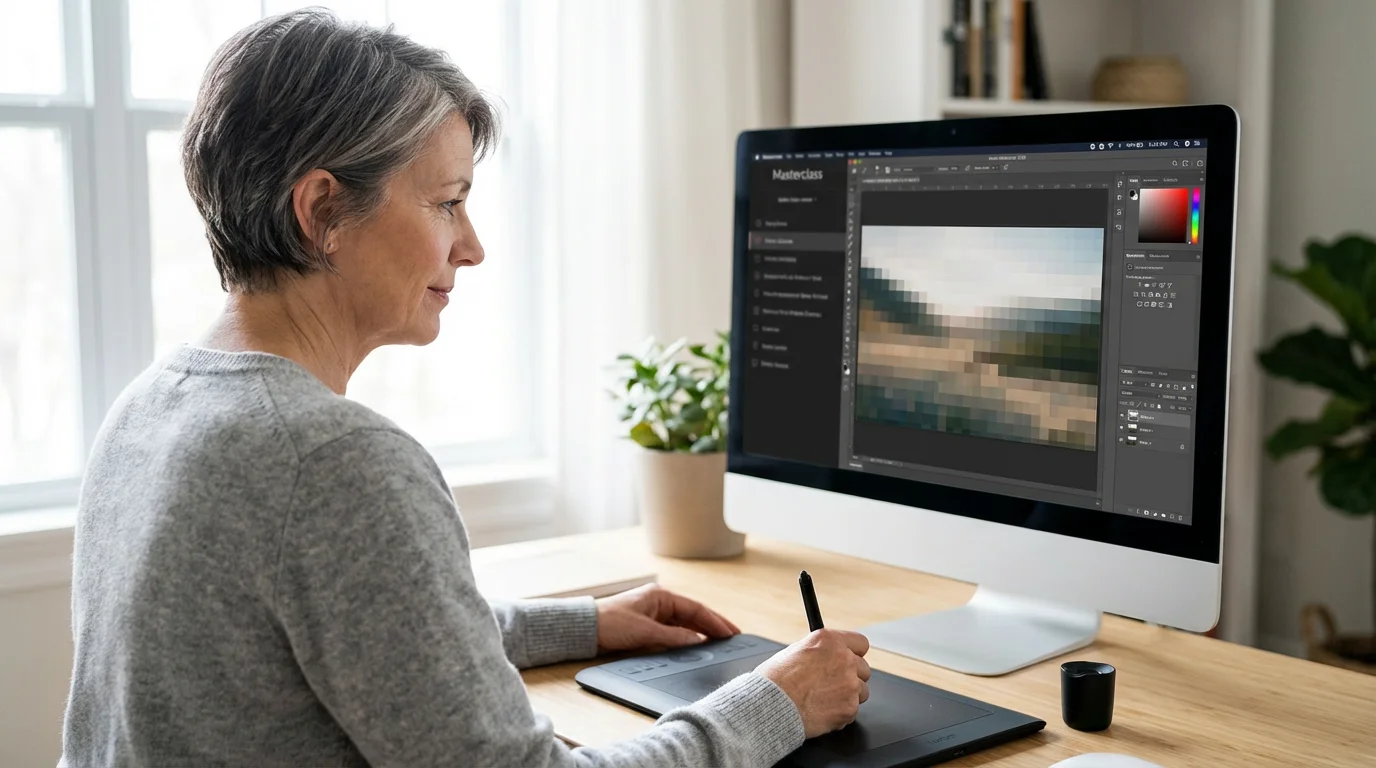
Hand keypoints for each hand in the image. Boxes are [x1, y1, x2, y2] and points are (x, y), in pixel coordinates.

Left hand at [594, 584, 740, 652]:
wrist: (584, 629)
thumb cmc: (610, 623)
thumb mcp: (645, 631)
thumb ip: (674, 636)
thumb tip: (698, 641)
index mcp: (661, 596)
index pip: (695, 609)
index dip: (715, 621)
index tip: (731, 632)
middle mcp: (659, 602)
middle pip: (693, 615)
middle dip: (712, 625)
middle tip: (733, 636)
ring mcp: (653, 614)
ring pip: (684, 624)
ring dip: (701, 632)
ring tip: (720, 642)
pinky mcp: (647, 626)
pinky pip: (673, 631)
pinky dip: (686, 638)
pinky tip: (695, 645)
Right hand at [756, 629, 870, 737]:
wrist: (771, 706)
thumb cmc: (775, 680)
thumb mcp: (795, 651)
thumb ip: (819, 651)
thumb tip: (825, 656)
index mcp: (830, 641)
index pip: (860, 643)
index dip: (854, 653)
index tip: (850, 659)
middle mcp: (844, 659)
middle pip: (863, 669)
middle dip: (851, 677)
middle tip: (832, 684)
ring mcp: (850, 684)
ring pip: (861, 691)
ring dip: (848, 695)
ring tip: (825, 700)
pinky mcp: (849, 707)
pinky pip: (852, 710)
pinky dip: (840, 713)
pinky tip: (822, 711)